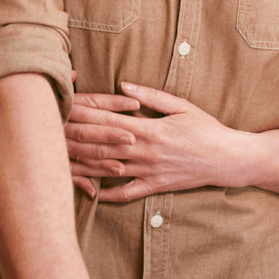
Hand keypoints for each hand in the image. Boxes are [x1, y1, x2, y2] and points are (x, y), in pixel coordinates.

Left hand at [67, 82, 238, 200]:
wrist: (227, 159)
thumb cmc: (206, 128)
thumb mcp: (181, 106)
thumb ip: (151, 95)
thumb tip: (124, 83)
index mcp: (149, 129)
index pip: (108, 120)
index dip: (84, 114)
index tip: (65, 107)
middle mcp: (144, 152)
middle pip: (101, 144)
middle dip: (75, 137)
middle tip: (51, 132)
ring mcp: (148, 171)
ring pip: (108, 169)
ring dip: (83, 165)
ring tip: (59, 162)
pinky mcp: (154, 186)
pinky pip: (126, 193)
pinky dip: (108, 194)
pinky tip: (91, 193)